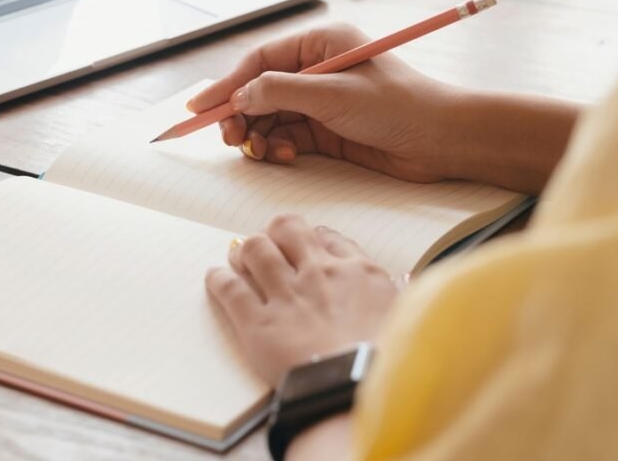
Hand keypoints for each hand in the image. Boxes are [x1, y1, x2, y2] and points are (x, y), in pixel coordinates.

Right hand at [187, 23, 466, 182]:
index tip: (201, 108)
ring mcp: (322, 101)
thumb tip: (240, 96)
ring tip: (260, 152)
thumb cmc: (399, 106)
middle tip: (231, 139)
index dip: (227, 84)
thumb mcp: (333, 94)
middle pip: (260, 90)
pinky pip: (288, 137)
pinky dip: (279, 148)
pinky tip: (286, 157)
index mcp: (321, 44)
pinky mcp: (328, 130)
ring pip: (271, 117)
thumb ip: (280, 92)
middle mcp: (318, 69)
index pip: (260, 60)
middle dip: (241, 115)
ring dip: (259, 136)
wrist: (441, 141)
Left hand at [205, 214, 396, 386]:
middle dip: (275, 232)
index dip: (313, 238)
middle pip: (287, 229)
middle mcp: (319, 273)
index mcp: (358, 272)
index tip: (307, 245)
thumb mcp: (401, 319)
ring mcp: (286, 295)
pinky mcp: (257, 323)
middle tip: (270, 243)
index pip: (328, 236)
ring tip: (239, 257)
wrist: (355, 388)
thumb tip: (389, 284)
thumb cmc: (384, 361)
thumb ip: (390, 295)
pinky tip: (216, 279)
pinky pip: (230, 289)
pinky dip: (219, 280)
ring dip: (244, 251)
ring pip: (254, 249)